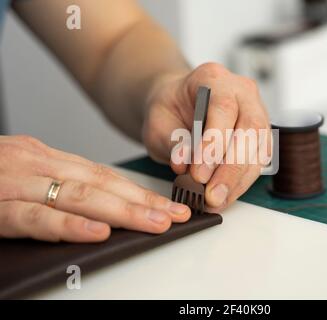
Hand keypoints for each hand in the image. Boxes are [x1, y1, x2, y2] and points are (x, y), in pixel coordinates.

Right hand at [0, 135, 190, 242]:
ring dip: (121, 212)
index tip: (169, 205)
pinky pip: (35, 217)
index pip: (103, 175)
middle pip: (101, 184)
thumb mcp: (24, 175)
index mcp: (45, 158)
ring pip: (78, 197)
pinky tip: (98, 234)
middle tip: (177, 216)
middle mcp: (35, 163)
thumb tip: (97, 213)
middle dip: (142, 202)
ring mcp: (14, 182)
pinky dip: (68, 226)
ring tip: (156, 224)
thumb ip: (56, 189)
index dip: (139, 191)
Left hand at [142, 63, 271, 211]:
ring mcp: (256, 113)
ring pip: (259, 148)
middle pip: (250, 129)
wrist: (177, 108)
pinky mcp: (260, 137)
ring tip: (216, 200)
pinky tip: (224, 196)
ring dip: (239, 179)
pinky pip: (258, 162)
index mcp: (213, 78)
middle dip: (231, 168)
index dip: (214, 142)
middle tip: (211, 195)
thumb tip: (184, 163)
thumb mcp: (158, 122)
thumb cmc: (169, 110)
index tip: (199, 173)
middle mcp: (242, 92)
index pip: (223, 107)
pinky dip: (241, 183)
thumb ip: (172, 141)